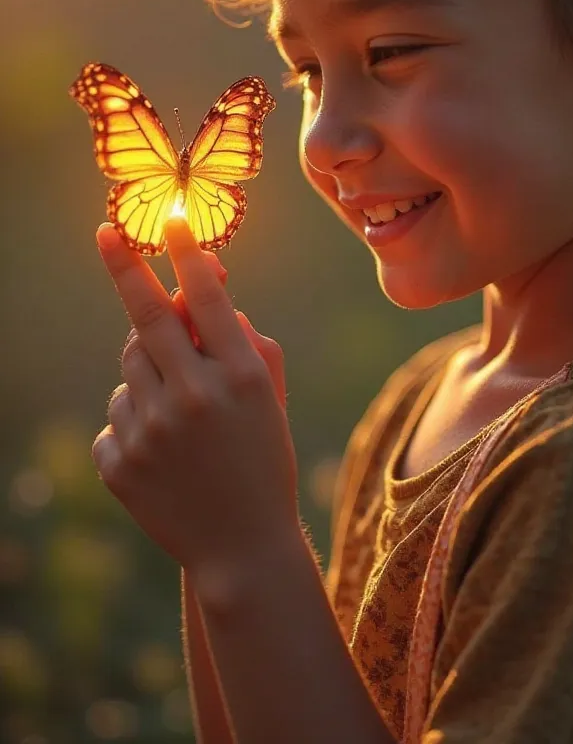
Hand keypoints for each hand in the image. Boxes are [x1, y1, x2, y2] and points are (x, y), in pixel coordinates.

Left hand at [93, 217, 298, 580]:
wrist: (242, 548)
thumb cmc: (263, 458)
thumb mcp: (269, 397)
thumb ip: (243, 339)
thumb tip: (198, 293)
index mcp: (239, 376)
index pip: (205, 296)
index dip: (185, 252)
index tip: (170, 220)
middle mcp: (193, 397)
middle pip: (145, 315)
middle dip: (124, 265)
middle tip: (106, 233)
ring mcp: (151, 432)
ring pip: (128, 368)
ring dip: (147, 371)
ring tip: (178, 409)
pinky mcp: (120, 464)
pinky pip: (116, 415)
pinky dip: (135, 421)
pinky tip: (163, 453)